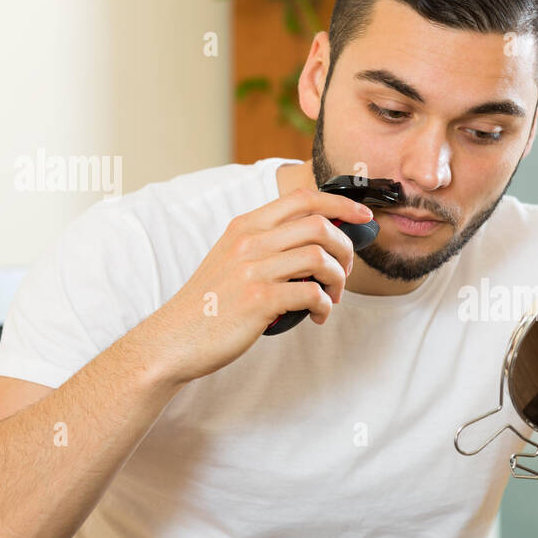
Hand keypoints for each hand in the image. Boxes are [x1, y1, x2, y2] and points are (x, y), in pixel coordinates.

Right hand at [143, 186, 373, 383]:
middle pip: (320, 225)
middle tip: (344, 272)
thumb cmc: (210, 303)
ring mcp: (253, 269)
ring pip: (321, 258)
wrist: (174, 339)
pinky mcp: (259, 300)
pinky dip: (325, 306)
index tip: (363, 215)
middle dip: (346, 249)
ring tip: (331, 297)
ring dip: (338, 280)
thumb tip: (321, 242)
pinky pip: (313, 294)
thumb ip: (269, 245)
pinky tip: (316, 316)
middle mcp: (250, 241)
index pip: (303, 199)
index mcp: (246, 226)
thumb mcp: (233, 259)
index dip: (341, 204)